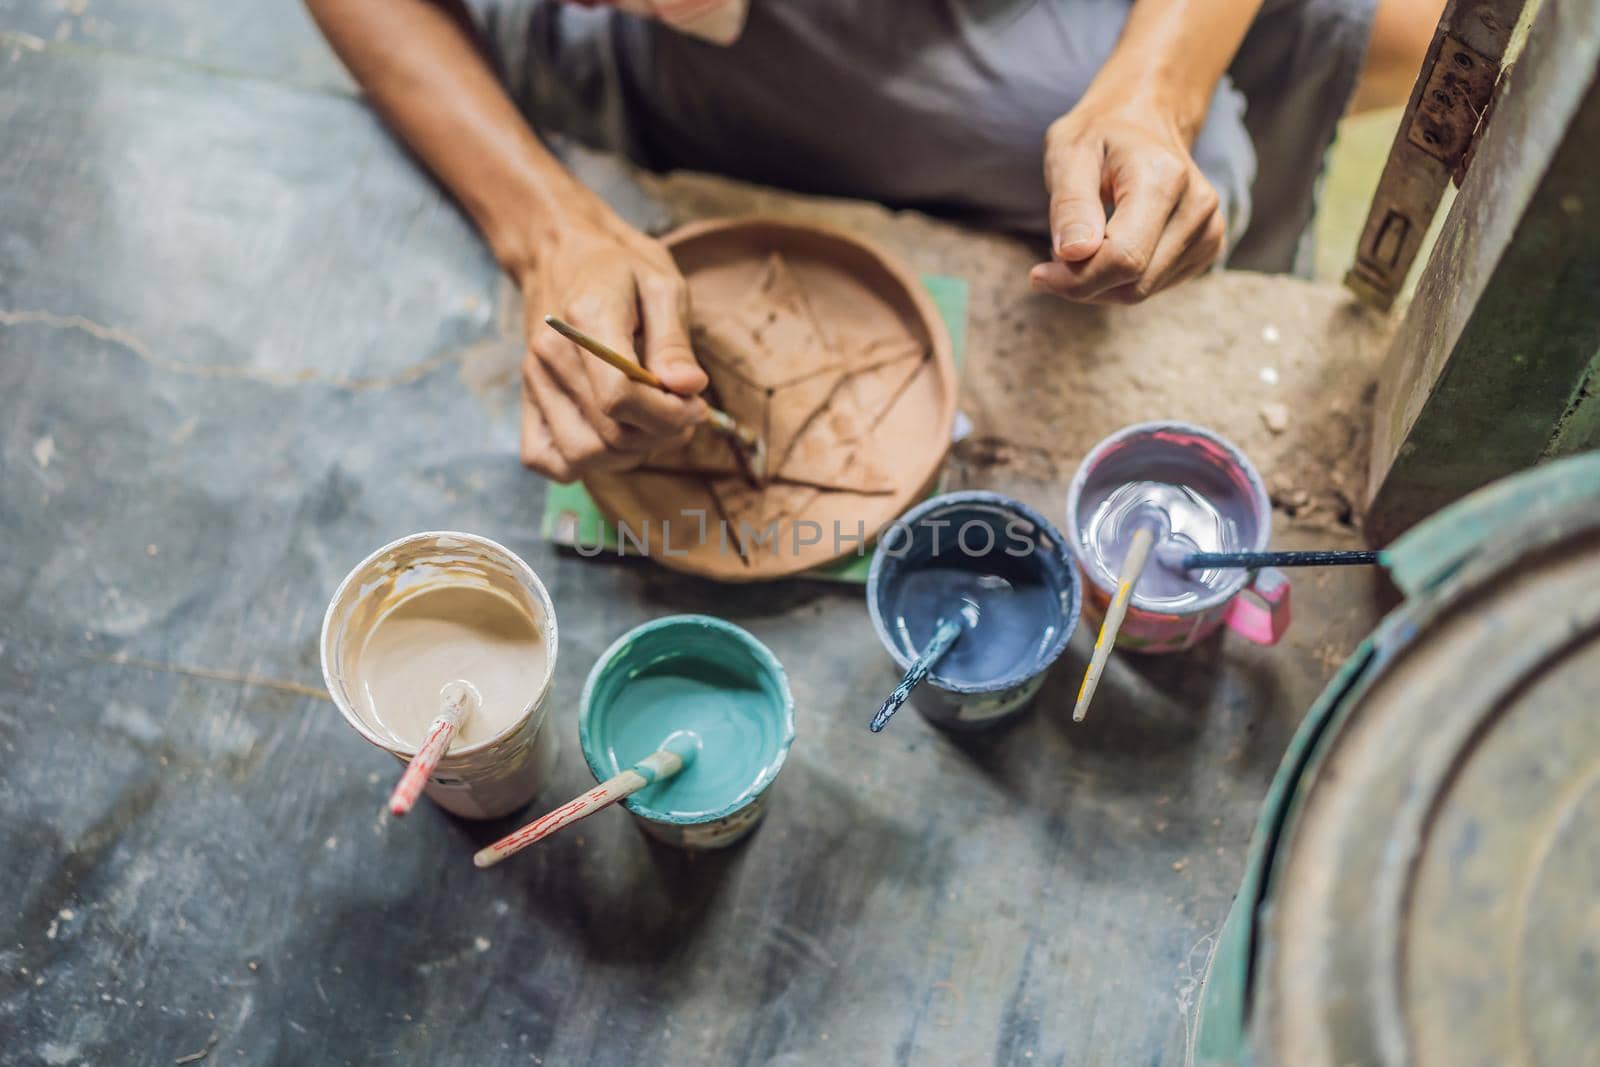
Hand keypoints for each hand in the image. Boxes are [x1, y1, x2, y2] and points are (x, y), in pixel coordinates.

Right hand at [516, 213, 707, 481]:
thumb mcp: (662, 286)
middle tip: (683, 410)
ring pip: (584, 456)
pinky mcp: (526, 402)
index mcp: (586, 320)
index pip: (620, 398)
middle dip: (659, 435)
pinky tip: (613, 435)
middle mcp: (550, 356)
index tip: (694, 405)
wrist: (562, 253)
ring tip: (652, 422)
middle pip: (609, 435)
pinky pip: (548, 461)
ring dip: (629, 453)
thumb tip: (688, 389)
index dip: (668, 415)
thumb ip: (675, 341)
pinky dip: (585, 463)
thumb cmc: (620, 269)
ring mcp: (533, 382)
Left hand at [1031, 94, 1225, 304]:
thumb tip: (1074, 254)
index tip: (1039, 273)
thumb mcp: (1069, 153)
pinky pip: (1154, 287)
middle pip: (1133, 282)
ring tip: (1083, 244)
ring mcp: (1209, 228)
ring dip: (1099, 284)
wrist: (1145, 119)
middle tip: (1054, 260)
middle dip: (1083, 283)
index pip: (1123, 258)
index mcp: (1164, 177)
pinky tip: (1110, 248)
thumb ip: (1071, 204)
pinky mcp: (1209, 246)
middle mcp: (1197, 205)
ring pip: (1141, 291)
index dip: (1075, 279)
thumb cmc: (1101, 134)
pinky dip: (1121, 281)